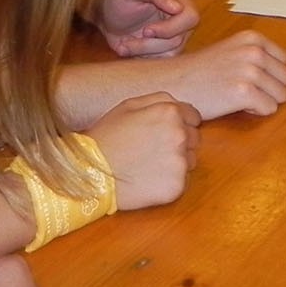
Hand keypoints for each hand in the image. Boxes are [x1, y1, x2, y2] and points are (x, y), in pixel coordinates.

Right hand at [87, 90, 200, 209]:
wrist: (91, 172)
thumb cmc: (107, 137)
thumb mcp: (128, 105)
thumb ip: (159, 99)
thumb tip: (178, 105)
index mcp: (170, 113)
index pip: (193, 117)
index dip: (179, 124)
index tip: (163, 132)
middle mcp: (180, 135)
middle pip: (194, 138)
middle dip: (179, 142)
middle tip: (152, 149)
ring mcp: (180, 163)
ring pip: (190, 160)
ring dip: (176, 162)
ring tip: (148, 164)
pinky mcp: (176, 187)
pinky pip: (182, 181)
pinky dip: (169, 181)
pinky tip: (149, 178)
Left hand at [97, 0, 198, 56]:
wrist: (108, 18)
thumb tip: (179, 8)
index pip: (190, 18)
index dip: (169, 28)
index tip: (145, 30)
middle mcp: (184, 16)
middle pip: (180, 39)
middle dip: (154, 43)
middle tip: (136, 37)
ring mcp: (179, 34)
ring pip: (171, 53)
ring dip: (144, 50)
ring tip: (125, 44)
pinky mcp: (169, 50)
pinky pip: (164, 62)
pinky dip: (143, 58)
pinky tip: (130, 48)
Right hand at [156, 30, 285, 118]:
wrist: (174, 83)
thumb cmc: (201, 71)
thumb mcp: (231, 50)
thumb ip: (257, 54)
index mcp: (253, 38)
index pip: (285, 62)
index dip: (268, 75)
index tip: (246, 77)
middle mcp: (254, 51)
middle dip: (269, 89)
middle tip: (242, 89)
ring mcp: (250, 71)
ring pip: (280, 96)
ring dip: (262, 101)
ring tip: (236, 96)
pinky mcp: (244, 92)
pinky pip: (269, 109)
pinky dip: (254, 112)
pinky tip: (234, 104)